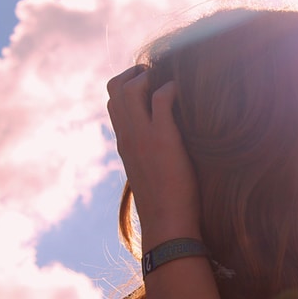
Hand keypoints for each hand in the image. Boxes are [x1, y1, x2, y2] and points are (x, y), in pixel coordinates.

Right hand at [107, 66, 200, 249]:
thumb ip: (149, 156)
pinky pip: (161, 98)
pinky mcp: (162, 139)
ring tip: (167, 80)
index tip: (147, 84)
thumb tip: (163, 150)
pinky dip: (171, 88)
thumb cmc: (164, 205)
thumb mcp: (149, 176)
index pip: (113, 103)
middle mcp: (127, 136)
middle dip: (134, 73)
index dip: (126, 86)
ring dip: (149, 76)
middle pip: (115, 88)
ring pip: (131, 88)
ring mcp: (142, 136)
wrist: (167, 225)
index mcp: (124, 143)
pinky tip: (183, 93)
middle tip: (156, 75)